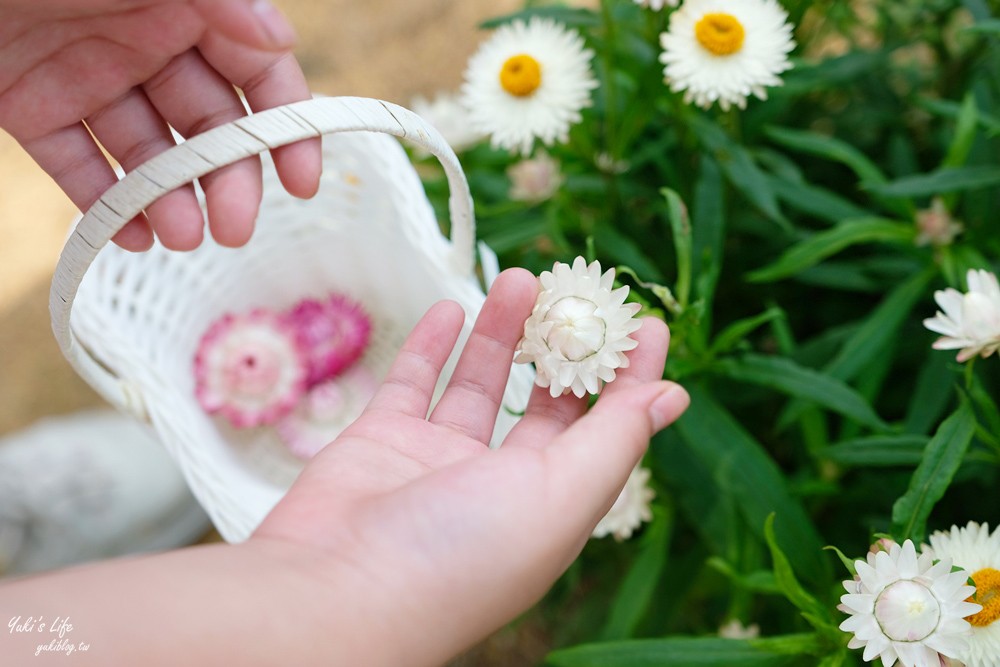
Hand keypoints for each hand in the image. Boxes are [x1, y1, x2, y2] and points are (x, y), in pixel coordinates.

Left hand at [0, 0, 321, 250]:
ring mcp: (85, 76)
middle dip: (227, 179)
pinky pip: (75, 162)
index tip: (302, 180)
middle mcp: (142, 40)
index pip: (256, 72)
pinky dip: (102, 202)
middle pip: (206, 123)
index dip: (285, 126)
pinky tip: (129, 236)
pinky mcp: (29, 105)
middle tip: (234, 227)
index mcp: (182, 3)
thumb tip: (280, 44)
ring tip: (181, 235)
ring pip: (145, 151)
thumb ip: (215, 0)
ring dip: (171, 199)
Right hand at [254, 268, 690, 664]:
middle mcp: (499, 485)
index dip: (630, 379)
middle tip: (576, 291)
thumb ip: (614, 439)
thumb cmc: (459, 556)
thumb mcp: (562, 494)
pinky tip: (453, 307)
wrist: (336, 589)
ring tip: (522, 278)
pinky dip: (433, 345)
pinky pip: (414, 383)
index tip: (646, 324)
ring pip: (480, 382)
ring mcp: (438, 461)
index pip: (606, 431)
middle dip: (565, 346)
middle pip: (543, 402)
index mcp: (552, 506)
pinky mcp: (383, 442)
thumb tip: (673, 396)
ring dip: (503, 331)